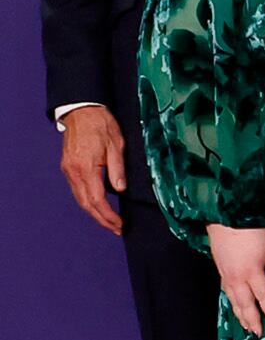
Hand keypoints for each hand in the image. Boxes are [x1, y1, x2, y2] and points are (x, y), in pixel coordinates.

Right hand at [57, 110, 123, 236]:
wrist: (81, 110)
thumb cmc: (101, 124)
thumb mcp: (116, 144)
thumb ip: (117, 169)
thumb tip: (120, 190)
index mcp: (86, 167)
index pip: (97, 199)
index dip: (108, 215)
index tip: (119, 224)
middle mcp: (73, 171)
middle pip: (85, 203)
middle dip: (101, 219)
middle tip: (116, 229)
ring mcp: (68, 170)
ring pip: (79, 199)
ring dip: (94, 212)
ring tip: (109, 222)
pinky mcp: (67, 167)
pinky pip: (77, 190)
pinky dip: (88, 201)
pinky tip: (98, 205)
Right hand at [207, 223, 264, 336]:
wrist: (225, 219)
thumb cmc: (252, 231)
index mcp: (252, 272)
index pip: (263, 296)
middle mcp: (237, 278)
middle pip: (245, 303)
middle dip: (252, 319)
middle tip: (258, 333)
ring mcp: (226, 276)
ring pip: (234, 300)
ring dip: (240, 315)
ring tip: (247, 327)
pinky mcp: (220, 271)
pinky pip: (227, 292)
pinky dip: (232, 303)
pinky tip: (236, 308)